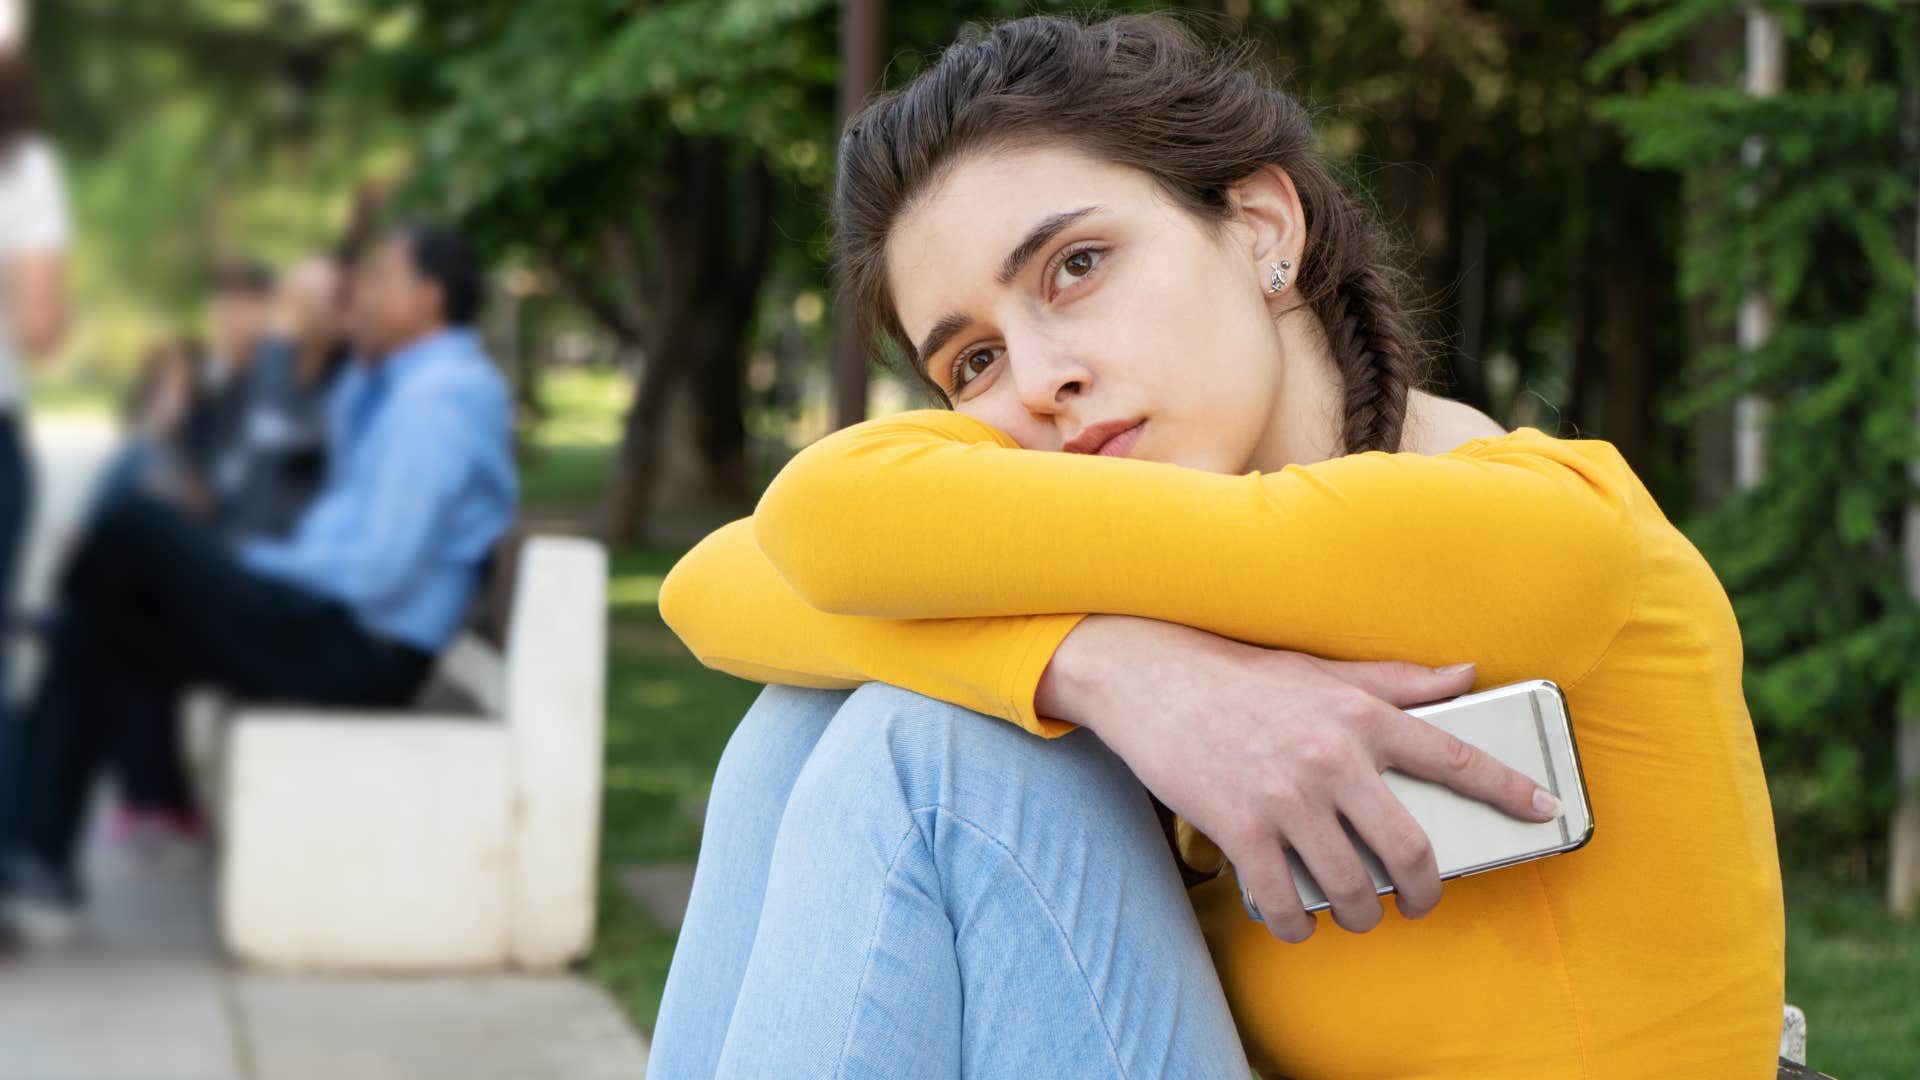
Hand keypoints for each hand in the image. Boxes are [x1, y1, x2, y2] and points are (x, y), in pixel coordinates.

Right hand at [1035, 614, 1558, 942]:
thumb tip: (1466, 674)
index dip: (1508, 790)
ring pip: (1350, 887)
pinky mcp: (1240, 830)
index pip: (1454, 756)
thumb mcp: (1321, 670)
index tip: (1544, 811)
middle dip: (1425, 892)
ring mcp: (1286, 799)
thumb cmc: (1240, 677)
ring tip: (1358, 913)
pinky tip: (1299, 918)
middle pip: (1409, 850)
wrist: (1150, 679)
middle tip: (1420, 902)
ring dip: (1361, 915)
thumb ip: (1395, 680)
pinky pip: (1285, 902)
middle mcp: (1331, 759)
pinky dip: (1298, 923)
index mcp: (1360, 716)